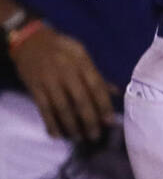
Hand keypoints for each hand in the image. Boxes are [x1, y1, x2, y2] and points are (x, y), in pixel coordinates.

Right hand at [10, 23, 116, 140]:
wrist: (31, 41)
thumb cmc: (62, 48)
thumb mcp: (82, 54)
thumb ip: (97, 74)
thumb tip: (116, 91)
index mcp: (82, 62)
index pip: (96, 86)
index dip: (103, 104)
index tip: (110, 121)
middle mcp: (66, 71)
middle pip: (80, 99)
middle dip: (89, 119)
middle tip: (96, 135)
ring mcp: (49, 80)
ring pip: (62, 107)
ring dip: (72, 125)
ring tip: (79, 137)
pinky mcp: (35, 88)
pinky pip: (44, 109)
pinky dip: (50, 123)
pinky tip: (57, 135)